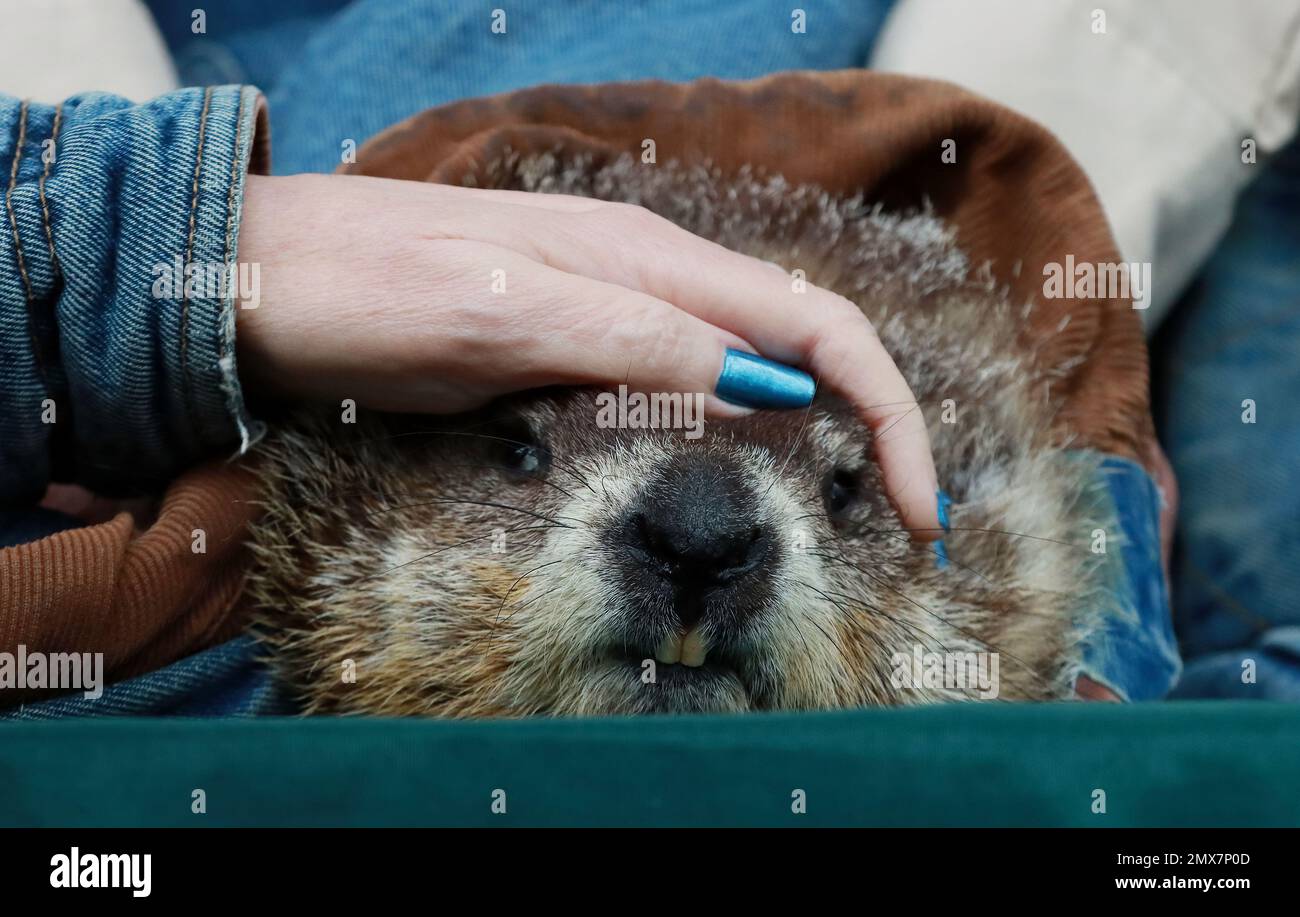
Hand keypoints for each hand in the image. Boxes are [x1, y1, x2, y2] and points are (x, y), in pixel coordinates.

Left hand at [234, 173, 941, 535]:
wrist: (259, 275)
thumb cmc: (364, 291)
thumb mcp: (501, 316)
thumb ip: (633, 340)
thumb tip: (769, 383)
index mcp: (647, 259)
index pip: (815, 327)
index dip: (886, 412)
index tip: (919, 506)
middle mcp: (649, 270)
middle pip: (807, 337)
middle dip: (879, 422)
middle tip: (911, 521)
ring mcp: (617, 296)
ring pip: (760, 353)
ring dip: (829, 422)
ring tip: (864, 500)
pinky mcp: (582, 328)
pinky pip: (696, 371)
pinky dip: (753, 419)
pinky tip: (755, 455)